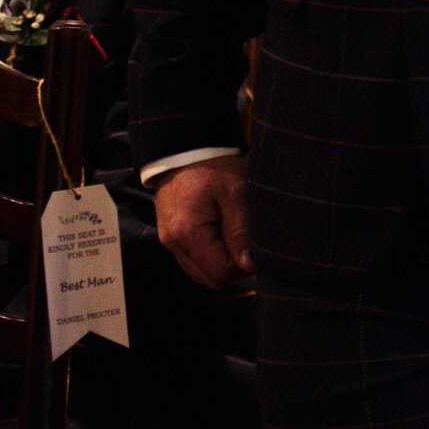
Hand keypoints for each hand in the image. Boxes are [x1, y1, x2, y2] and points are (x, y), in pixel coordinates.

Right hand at [156, 153, 251, 288]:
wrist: (184, 150)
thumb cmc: (213, 166)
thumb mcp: (235, 194)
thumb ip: (240, 231)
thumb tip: (250, 266)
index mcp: (188, 233)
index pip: (219, 273)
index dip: (243, 268)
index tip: (258, 250)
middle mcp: (174, 243)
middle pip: (209, 279)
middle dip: (233, 269)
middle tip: (250, 245)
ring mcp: (169, 242)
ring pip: (200, 273)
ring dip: (222, 264)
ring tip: (237, 238)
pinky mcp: (171, 237)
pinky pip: (192, 261)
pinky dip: (210, 257)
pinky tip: (224, 236)